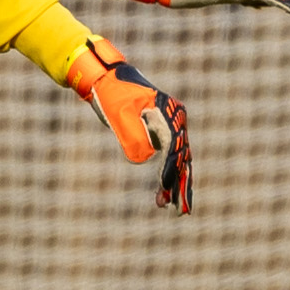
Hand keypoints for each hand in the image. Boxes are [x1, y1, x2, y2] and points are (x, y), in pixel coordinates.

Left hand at [70, 36, 194, 214]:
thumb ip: (132, 134)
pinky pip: (169, 159)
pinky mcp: (161, 134)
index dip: (170, 167)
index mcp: (168, 112)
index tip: (165, 186)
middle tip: (181, 211)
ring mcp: (170, 127)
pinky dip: (167, 177)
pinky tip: (162, 196)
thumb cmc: (113, 93)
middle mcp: (175, 119)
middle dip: (181, 185)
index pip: (173, 145)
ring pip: (178, 162)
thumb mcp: (119, 114)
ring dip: (175, 186)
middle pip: (181, 157)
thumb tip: (144, 159)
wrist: (107, 78)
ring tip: (172, 210)